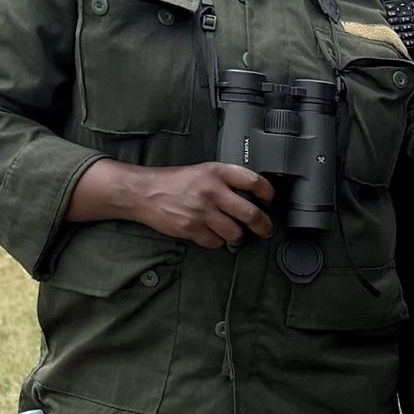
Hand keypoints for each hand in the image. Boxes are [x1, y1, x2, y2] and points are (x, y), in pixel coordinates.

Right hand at [68, 158, 274, 245]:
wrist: (144, 192)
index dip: (267, 193)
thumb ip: (225, 180)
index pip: (253, 181)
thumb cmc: (174, 182)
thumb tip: (251, 194)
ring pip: (235, 233)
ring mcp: (202, 211)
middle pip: (250, 214)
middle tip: (265, 229)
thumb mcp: (202, 171)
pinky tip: (211, 234)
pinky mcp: (192, 228)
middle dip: (263, 226)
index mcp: (216, 172)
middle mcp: (212, 191)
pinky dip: (217, 241)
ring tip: (235, 233)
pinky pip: (216, 242)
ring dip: (238, 236)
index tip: (269, 200)